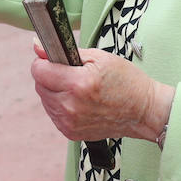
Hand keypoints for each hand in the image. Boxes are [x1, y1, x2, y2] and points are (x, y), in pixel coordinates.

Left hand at [30, 41, 173, 144]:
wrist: (143, 111)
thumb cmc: (126, 82)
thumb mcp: (99, 57)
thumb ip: (65, 52)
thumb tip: (38, 47)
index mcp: (78, 84)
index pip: (38, 70)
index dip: (44, 61)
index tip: (53, 60)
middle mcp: (71, 106)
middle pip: (40, 85)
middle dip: (50, 76)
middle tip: (70, 74)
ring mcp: (70, 122)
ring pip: (45, 100)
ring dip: (54, 91)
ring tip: (77, 88)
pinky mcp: (71, 132)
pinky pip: (53, 114)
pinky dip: (61, 105)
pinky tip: (78, 101)